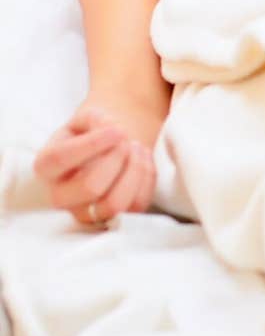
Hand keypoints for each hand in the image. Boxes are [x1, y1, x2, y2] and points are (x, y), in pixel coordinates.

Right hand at [33, 91, 163, 225]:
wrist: (105, 148)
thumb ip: (96, 119)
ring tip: (137, 147)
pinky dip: (146, 178)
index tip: (117, 130)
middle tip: (125, 138)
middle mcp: (60, 196)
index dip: (92, 144)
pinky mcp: (113, 218)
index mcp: (46, 166)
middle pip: (90, 187)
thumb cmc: (92, 132)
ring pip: (114, 203)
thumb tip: (111, 131)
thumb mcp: (88, 118)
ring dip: (134, 171)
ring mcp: (85, 212)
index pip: (61, 159)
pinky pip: (136, 205)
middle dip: (116, 158)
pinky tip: (143, 158)